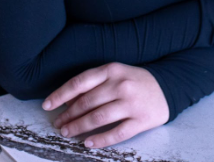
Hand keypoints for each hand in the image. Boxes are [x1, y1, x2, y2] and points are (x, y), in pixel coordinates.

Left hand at [42, 62, 168, 148]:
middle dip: (68, 115)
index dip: (60, 94)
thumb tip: (68, 99)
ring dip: (79, 127)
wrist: (167, 86)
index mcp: (111, 70)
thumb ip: (93, 83)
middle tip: (58, 124)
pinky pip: (117, 133)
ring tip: (67, 133)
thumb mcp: (115, 74)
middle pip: (87, 102)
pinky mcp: (141, 120)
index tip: (47, 105)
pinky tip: (88, 143)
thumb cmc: (134, 81)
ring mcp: (131, 103)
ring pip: (98, 118)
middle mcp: (120, 85)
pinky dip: (100, 140)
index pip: (80, 82)